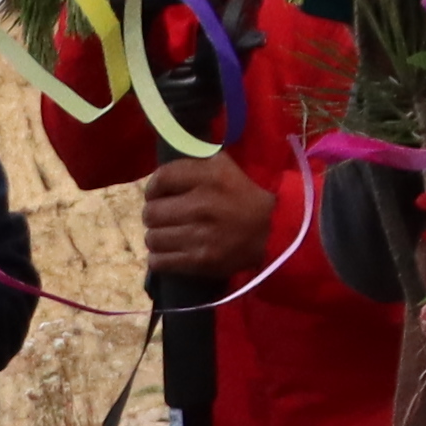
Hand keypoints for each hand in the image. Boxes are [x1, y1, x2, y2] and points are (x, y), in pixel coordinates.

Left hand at [135, 150, 293, 293]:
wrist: (275, 234)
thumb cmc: (246, 199)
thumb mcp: (225, 167)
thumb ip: (194, 164)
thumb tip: (161, 171)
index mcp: (210, 176)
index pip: (160, 179)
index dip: (153, 189)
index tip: (157, 194)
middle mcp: (203, 204)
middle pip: (151, 212)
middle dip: (154, 215)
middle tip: (165, 217)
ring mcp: (200, 236)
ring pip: (152, 238)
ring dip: (157, 237)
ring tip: (169, 236)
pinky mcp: (200, 261)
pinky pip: (160, 261)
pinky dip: (159, 258)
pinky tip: (170, 253)